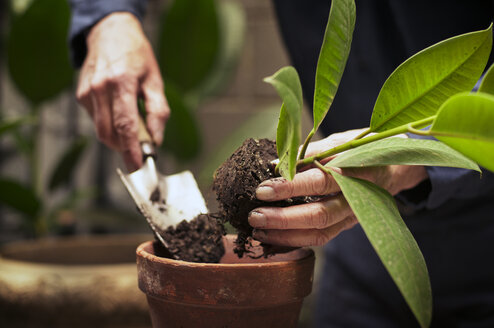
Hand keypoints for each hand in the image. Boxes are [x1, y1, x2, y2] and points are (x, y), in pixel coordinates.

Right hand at [76, 12, 169, 171]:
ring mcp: (87, 92)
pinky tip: (119, 114)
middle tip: (140, 152)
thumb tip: (156, 139)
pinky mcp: (81, 96)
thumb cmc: (137, 56)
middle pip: (109, 133)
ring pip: (101, 130)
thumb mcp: (155, 80)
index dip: (131, 149)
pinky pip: (96, 121)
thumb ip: (157, 111)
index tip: (137, 166)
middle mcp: (100, 88)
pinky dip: (110, 126)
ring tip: (133, 129)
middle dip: (124, 149)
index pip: (125, 124)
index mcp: (122, 82)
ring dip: (118, 139)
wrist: (109, 33)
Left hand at [249, 129, 427, 246]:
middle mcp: (355, 199)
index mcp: (353, 172)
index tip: (262, 189)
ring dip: (285, 235)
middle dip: (282, 218)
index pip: (319, 182)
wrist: (394, 168)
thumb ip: (310, 153)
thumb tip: (276, 163)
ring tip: (258, 231)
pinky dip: (296, 241)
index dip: (290, 187)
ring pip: (319, 233)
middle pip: (318, 215)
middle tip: (254, 216)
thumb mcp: (341, 141)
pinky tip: (274, 238)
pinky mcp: (346, 226)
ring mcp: (351, 216)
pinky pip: (321, 238)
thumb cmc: (362, 150)